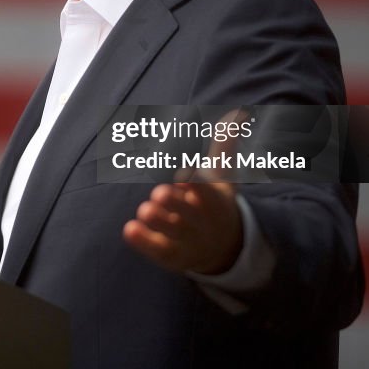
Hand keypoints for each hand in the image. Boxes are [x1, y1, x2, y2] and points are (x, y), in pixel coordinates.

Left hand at [123, 108, 249, 274]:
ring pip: (171, 233)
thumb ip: (225, 147)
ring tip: (146, 209)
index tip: (184, 174)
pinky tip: (130, 229)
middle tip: (160, 192)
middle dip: (175, 204)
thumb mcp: (224, 178)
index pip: (206, 192)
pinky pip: (156, 250)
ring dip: (158, 221)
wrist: (222, 250)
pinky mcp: (170, 255)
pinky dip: (143, 242)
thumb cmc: (216, 203)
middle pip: (189, 215)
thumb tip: (239, 113)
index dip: (196, 184)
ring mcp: (186, 241)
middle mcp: (201, 223)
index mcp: (214, 202)